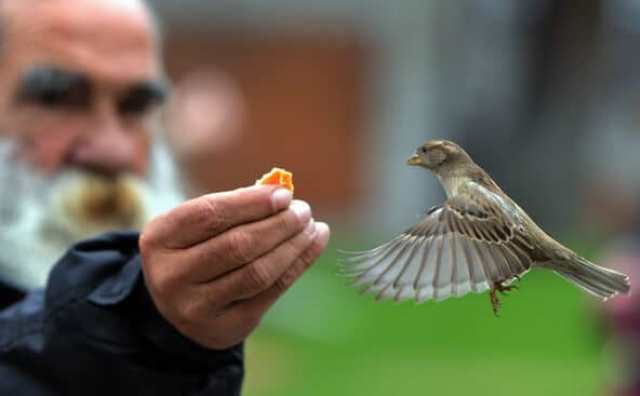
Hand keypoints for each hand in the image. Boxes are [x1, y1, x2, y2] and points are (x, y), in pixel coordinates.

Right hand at [139, 185, 329, 348]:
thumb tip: (282, 194)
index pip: (209, 214)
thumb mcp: (197, 226)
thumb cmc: (196, 249)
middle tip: (303, 211)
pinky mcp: (225, 326)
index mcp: (159, 238)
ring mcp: (196, 306)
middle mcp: (171, 275)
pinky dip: (298, 264)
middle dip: (278, 225)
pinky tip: (314, 244)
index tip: (283, 194)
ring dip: (293, 246)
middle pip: (237, 245)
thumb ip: (233, 207)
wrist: (179, 305)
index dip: (251, 202)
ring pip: (257, 272)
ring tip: (311, 227)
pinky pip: (271, 292)